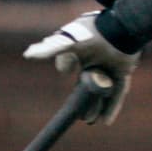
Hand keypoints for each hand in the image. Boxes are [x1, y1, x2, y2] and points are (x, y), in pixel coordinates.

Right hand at [23, 12, 139, 124]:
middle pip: (89, 87)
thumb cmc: (92, 34)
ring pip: (103, 92)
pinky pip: (118, 92)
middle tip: (80, 117)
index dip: (72, 88)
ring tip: (92, 121)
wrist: (119, 28)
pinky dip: (112, 107)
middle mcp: (97, 62)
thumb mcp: (68, 42)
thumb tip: (27, 54)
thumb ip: (49, 49)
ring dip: (98, 108)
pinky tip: (106, 121)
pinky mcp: (124, 71)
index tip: (69, 101)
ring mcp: (111, 68)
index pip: (74, 75)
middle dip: (84, 103)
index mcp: (82, 56)